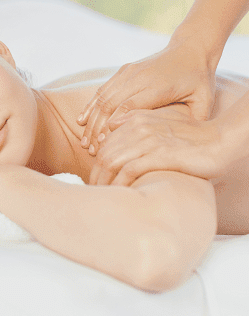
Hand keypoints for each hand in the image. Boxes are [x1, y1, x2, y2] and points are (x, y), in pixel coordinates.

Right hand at [77, 41, 216, 154]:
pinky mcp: (123, 70)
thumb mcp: (205, 100)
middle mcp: (139, 77)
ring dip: (91, 121)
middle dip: (97, 129)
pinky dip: (90, 106)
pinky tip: (82, 120)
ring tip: (83, 141)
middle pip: (110, 105)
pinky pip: (102, 90)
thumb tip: (184, 145)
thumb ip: (194, 120)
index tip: (103, 144)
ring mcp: (129, 72)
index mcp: (158, 86)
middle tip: (90, 150)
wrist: (190, 48)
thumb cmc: (198, 78)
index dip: (113, 125)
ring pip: (102, 98)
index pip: (129, 107)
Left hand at [88, 108, 223, 185]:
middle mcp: (138, 128)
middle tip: (95, 191)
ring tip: (102, 195)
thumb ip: (137, 120)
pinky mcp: (158, 155)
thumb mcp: (162, 121)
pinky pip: (128, 170)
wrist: (220, 141)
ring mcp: (147, 141)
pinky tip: (118, 194)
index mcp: (136, 120)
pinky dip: (119, 183)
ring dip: (103, 181)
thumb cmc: (192, 136)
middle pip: (103, 154)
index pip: (105, 144)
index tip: (96, 178)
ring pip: (110, 162)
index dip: (97, 163)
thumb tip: (112, 126)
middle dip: (95, 175)